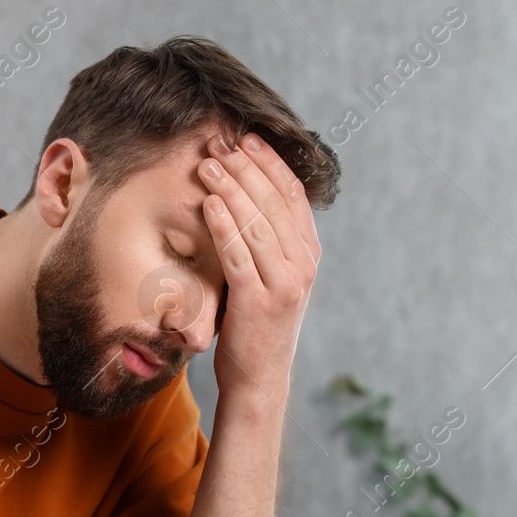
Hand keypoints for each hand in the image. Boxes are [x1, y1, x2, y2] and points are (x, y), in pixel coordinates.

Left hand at [197, 132, 321, 394]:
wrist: (259, 378)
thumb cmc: (256, 324)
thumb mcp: (271, 277)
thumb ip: (268, 242)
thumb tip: (247, 196)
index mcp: (308, 254)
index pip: (293, 195)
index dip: (270, 162)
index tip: (246, 138)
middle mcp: (303, 265)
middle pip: (275, 202)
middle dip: (246, 168)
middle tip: (220, 143)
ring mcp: (284, 284)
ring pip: (258, 223)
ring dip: (232, 189)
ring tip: (208, 164)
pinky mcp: (258, 301)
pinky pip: (239, 255)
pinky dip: (224, 226)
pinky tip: (208, 204)